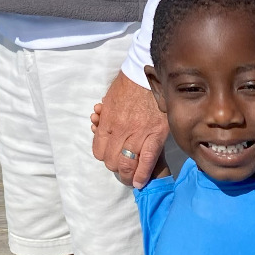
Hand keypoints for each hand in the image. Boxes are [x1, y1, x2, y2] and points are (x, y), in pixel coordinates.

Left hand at [92, 70, 167, 188]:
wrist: (149, 73)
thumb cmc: (129, 84)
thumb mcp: (109, 100)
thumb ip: (104, 116)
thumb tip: (98, 125)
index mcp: (107, 122)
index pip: (98, 151)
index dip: (104, 156)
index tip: (111, 156)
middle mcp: (120, 131)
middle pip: (111, 161)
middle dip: (115, 167)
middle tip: (122, 167)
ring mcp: (138, 134)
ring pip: (127, 164)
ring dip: (127, 175)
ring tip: (130, 178)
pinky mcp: (156, 134)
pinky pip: (147, 160)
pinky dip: (143, 174)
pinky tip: (140, 182)